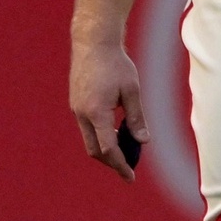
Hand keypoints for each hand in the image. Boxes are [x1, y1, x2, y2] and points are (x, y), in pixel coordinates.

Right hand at [70, 36, 146, 181]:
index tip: (130, 177)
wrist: (92, 44)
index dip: (120, 165)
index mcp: (96, 112)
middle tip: (128, 169)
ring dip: (105, 149)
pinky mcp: (76, 103)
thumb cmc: (116, 65)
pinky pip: (87, 127)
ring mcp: (76, 109)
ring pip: (89, 139)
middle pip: (94, 149)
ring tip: (125, 152)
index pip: (108, 148)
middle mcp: (82, 114)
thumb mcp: (132, 91)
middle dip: (111, 162)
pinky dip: (100, 135)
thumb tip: (144, 141)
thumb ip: (137, 117)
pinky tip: (115, 133)